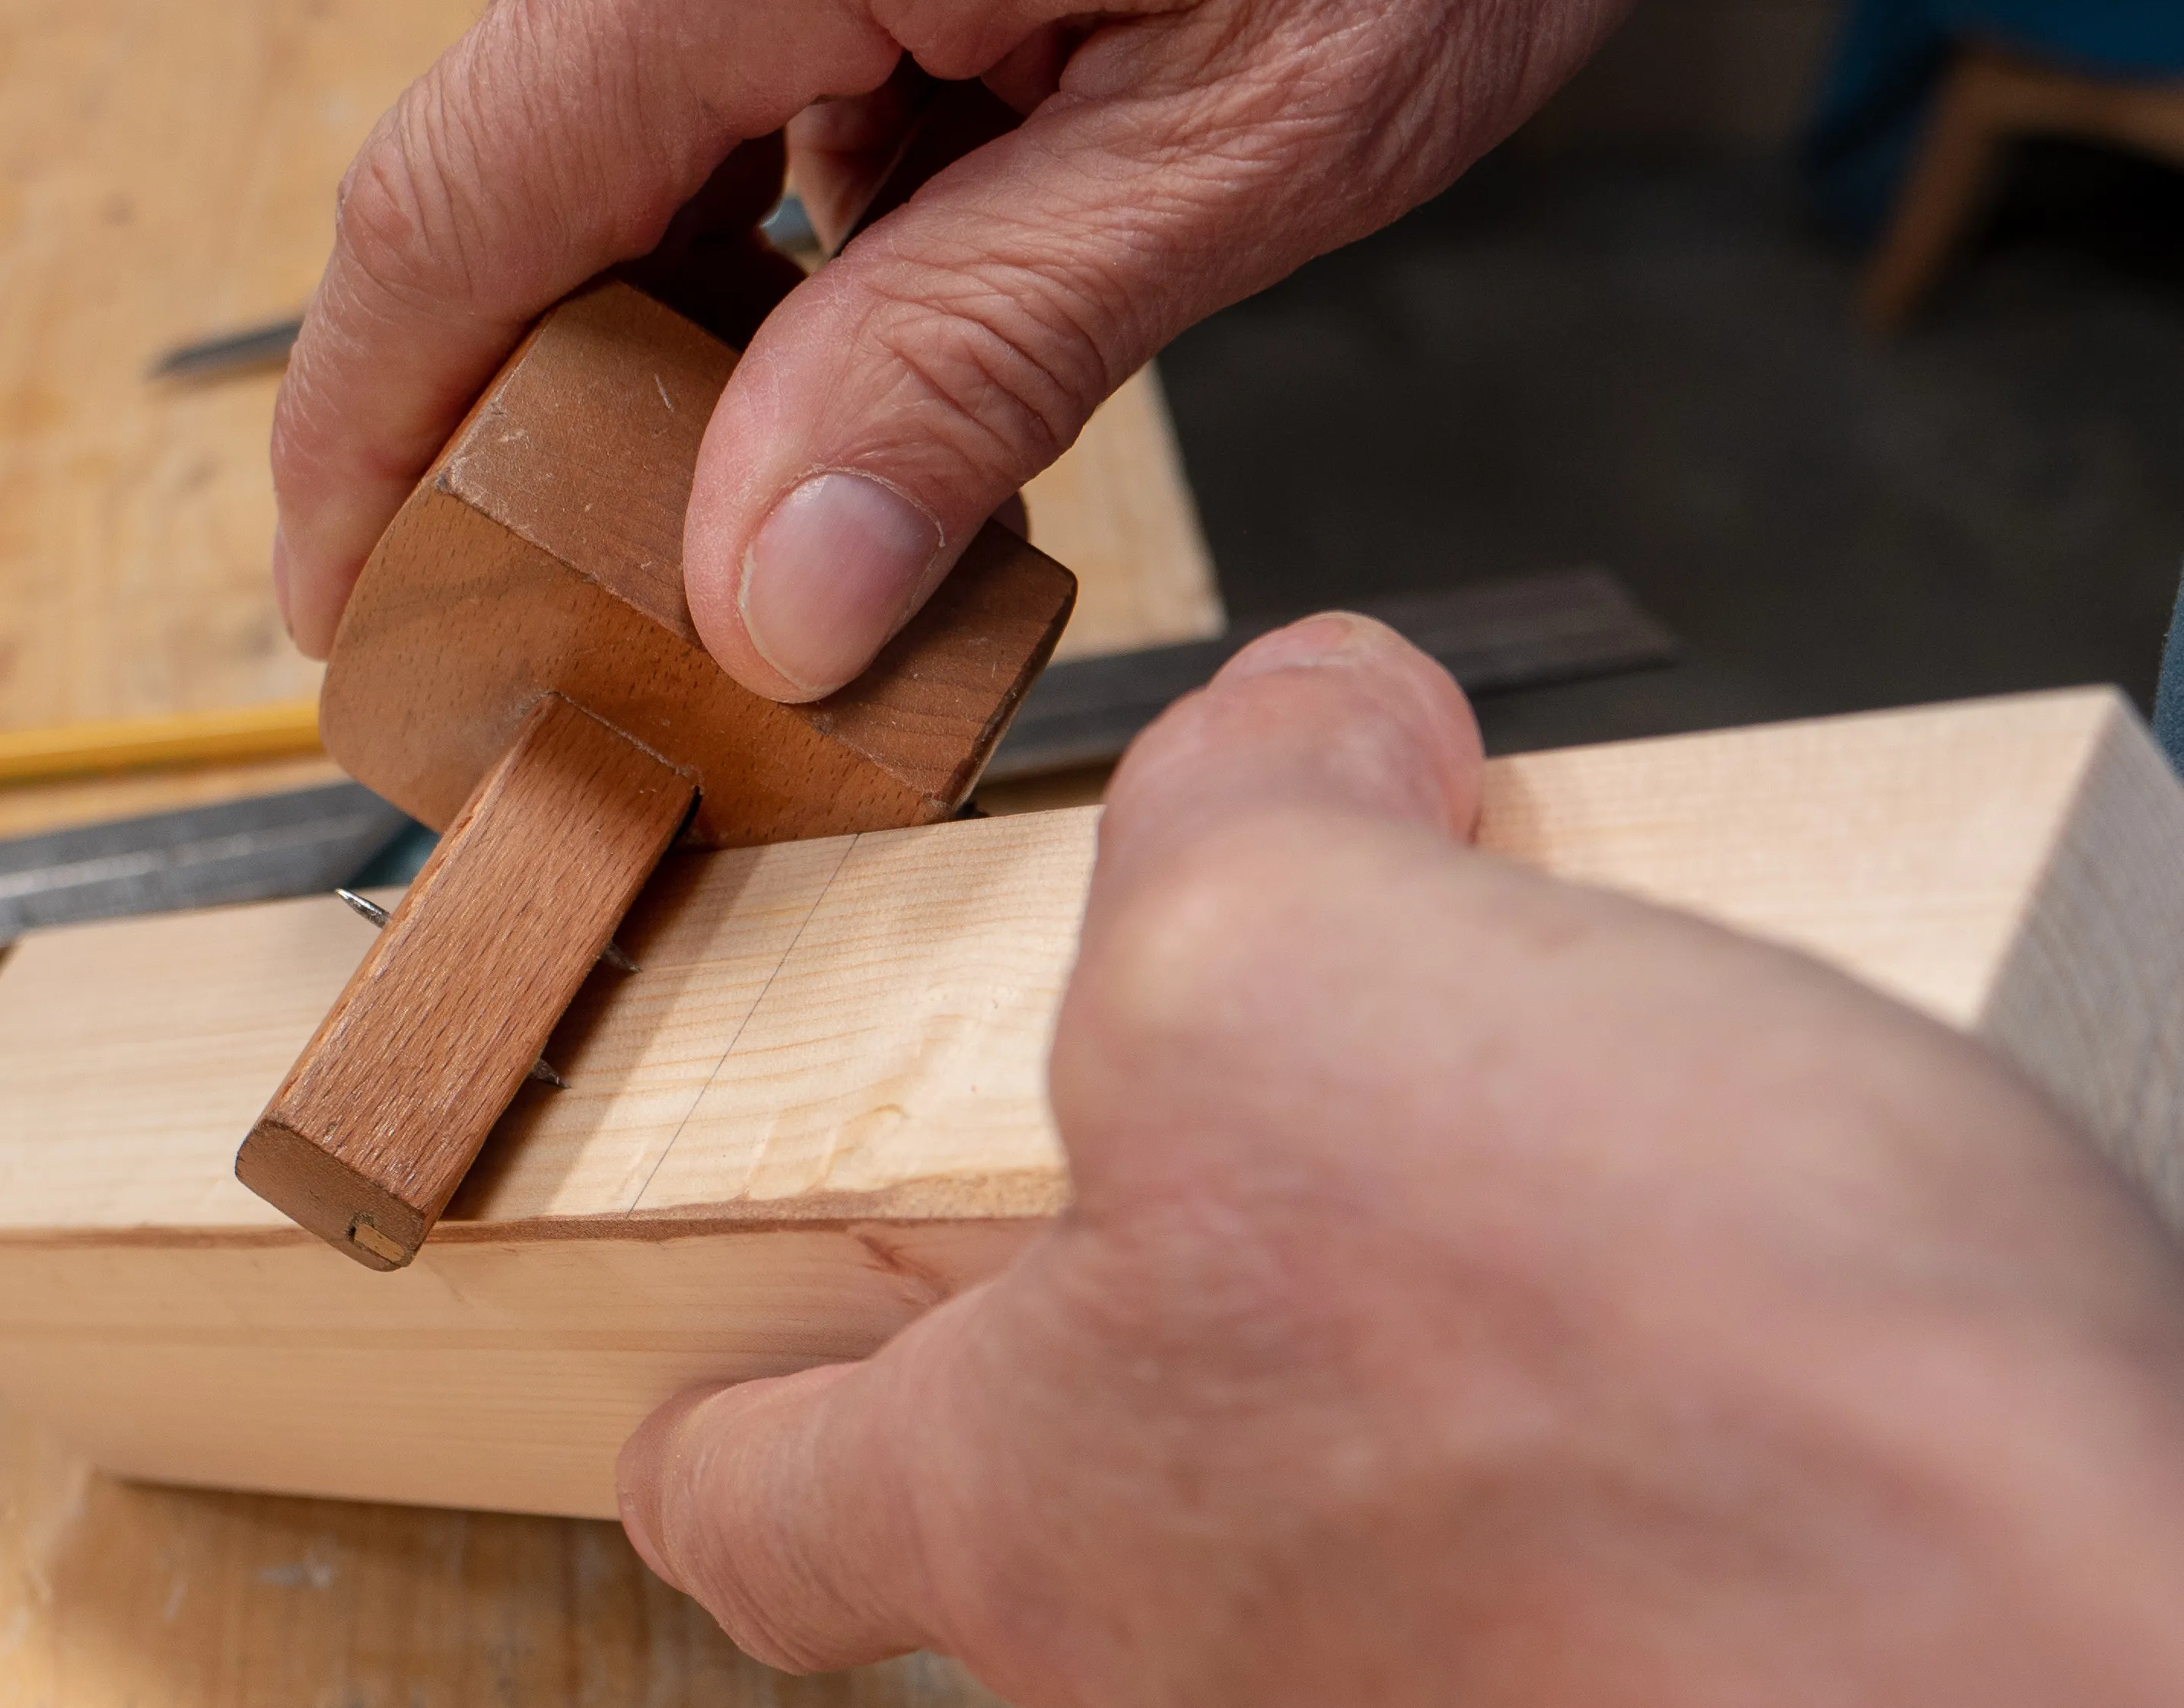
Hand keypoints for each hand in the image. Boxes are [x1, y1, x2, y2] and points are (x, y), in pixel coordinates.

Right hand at [270, 0, 1628, 696]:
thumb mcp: (1249, 125)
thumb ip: (984, 350)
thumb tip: (772, 595)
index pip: (451, 202)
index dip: (368, 433)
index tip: (355, 614)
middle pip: (506, 181)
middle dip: (512, 421)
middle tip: (558, 629)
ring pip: (622, 153)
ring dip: (659, 356)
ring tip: (736, 540)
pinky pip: (750, 100)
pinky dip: (785, 261)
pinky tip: (870, 373)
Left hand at [616, 615, 2183, 1704]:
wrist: (2088, 1655)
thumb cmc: (1680, 1393)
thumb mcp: (1312, 960)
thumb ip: (1228, 817)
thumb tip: (1298, 729)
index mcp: (1033, 1501)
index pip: (748, 1506)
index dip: (725, 1398)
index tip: (739, 1328)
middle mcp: (1202, 1663)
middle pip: (1063, 1473)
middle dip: (1143, 1261)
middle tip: (1259, 1086)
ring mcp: (1423, 1703)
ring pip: (1322, 1489)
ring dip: (1399, 1304)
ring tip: (1562, 1141)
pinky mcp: (1646, 1685)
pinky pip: (1561, 1518)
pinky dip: (1607, 1375)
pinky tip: (1737, 1256)